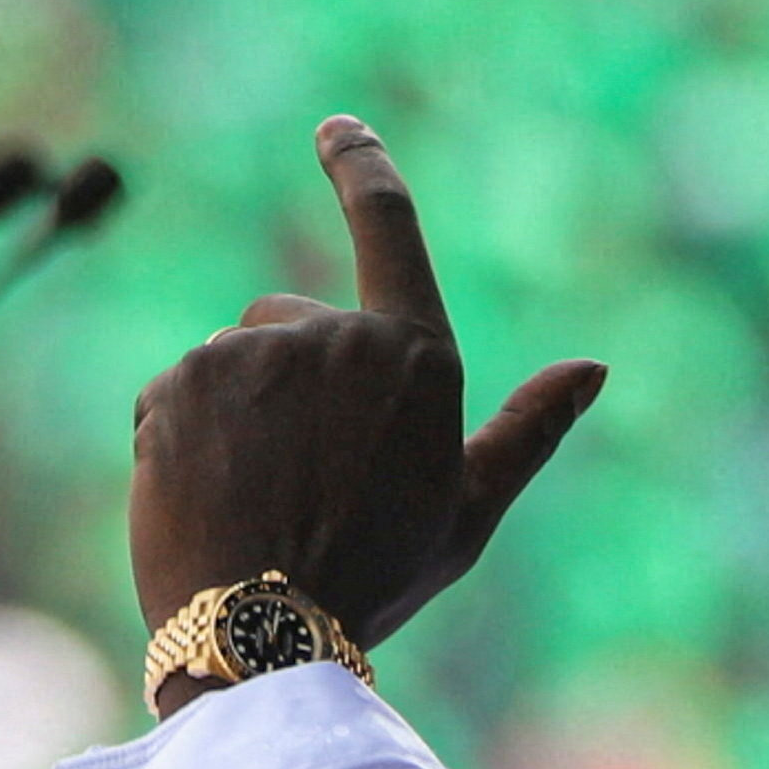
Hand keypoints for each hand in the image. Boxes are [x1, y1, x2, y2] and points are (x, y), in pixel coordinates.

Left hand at [130, 115, 603, 683]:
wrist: (262, 637)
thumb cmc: (377, 581)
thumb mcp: (468, 512)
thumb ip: (527, 430)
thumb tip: (594, 368)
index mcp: (415, 356)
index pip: (388, 227)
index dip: (362, 169)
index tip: (337, 130)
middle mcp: (332, 336)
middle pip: (292, 324)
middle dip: (291, 382)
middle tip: (305, 485)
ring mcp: (248, 353)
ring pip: (232, 365)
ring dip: (237, 419)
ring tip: (255, 506)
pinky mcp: (179, 380)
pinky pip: (174, 396)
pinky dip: (183, 439)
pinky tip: (206, 503)